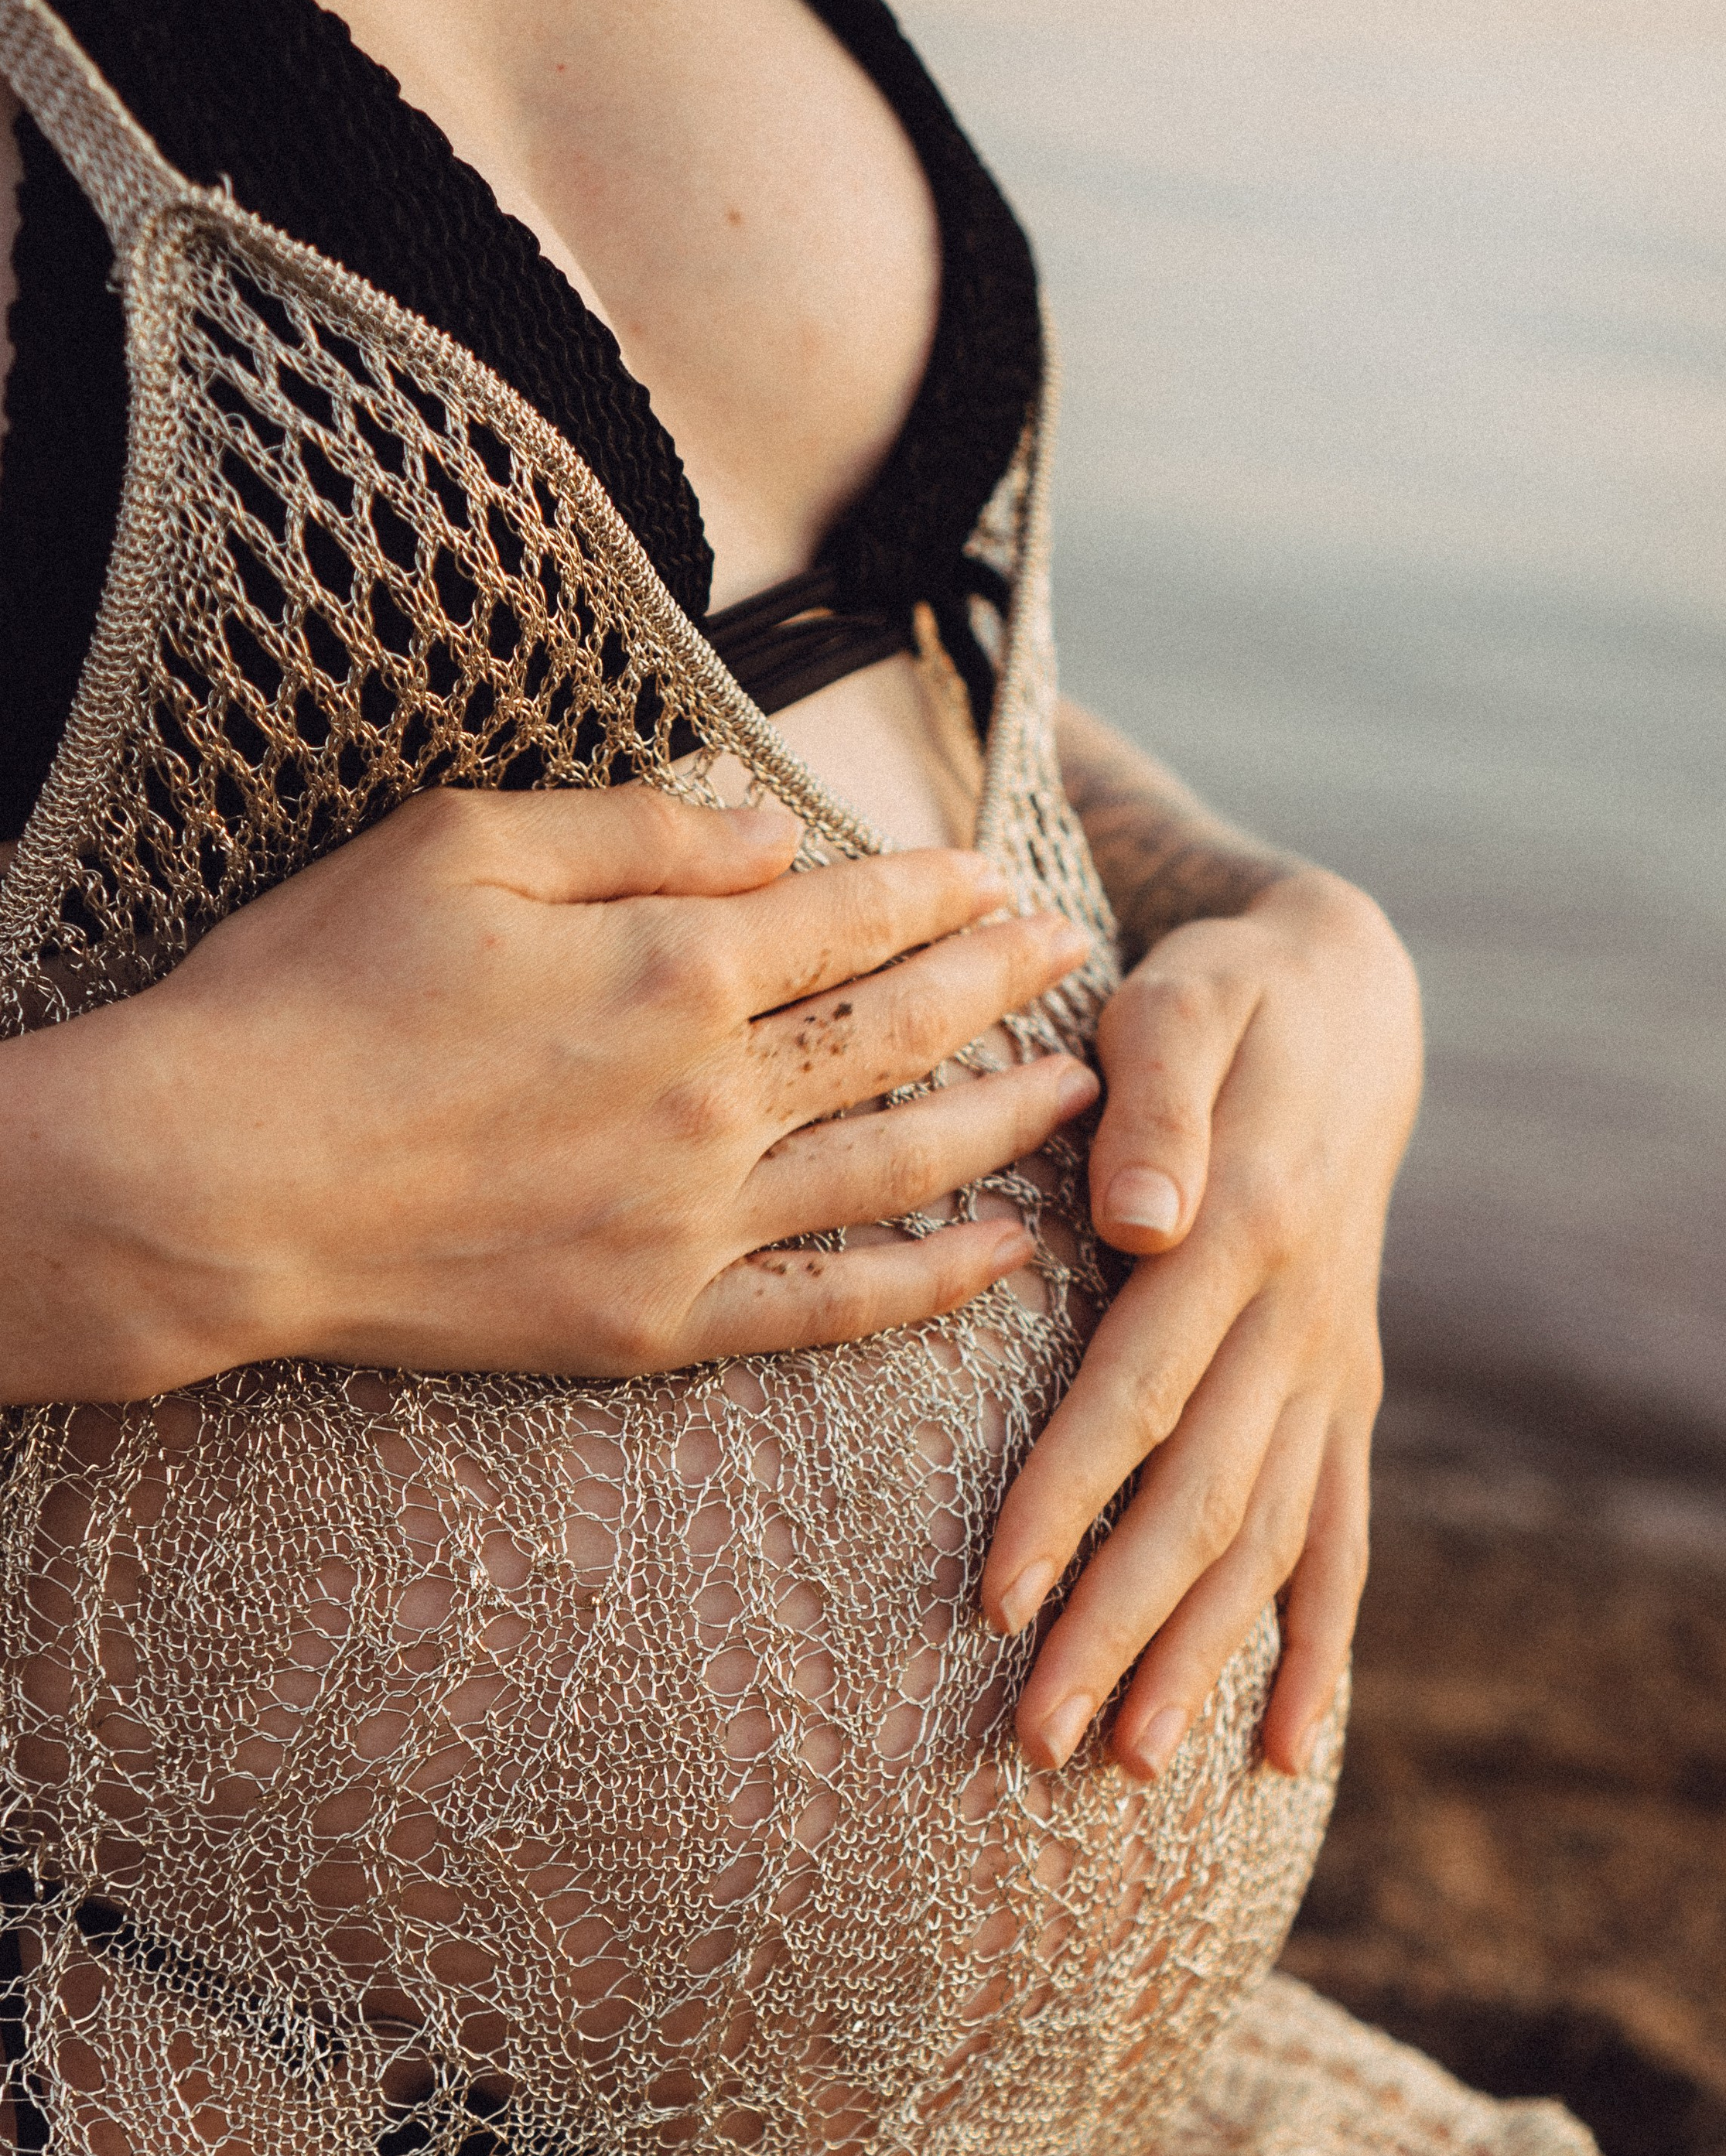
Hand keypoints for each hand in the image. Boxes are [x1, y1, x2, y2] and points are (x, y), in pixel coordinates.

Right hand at [0, 784, 1098, 1402]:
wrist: (211, 1187)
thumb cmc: (311, 995)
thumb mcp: (458, 845)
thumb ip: (636, 833)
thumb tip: (773, 836)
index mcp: (672, 967)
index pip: (853, 919)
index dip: (939, 893)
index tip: (1000, 876)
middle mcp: (712, 1099)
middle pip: (901, 1033)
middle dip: (1002, 985)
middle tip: (1075, 957)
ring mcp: (693, 1223)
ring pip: (896, 1166)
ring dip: (1003, 1123)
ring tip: (1084, 1091)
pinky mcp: (655, 1322)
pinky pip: (829, 1308)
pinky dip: (929, 1283)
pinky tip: (1005, 1253)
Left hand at [981, 868, 1421, 1780]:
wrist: (1356, 1008)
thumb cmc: (1225, 999)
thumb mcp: (1184, 1002)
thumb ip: (1156, 1096)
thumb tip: (1142, 1219)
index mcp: (1243, 1233)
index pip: (1139, 1390)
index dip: (1072, 1497)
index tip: (1000, 1599)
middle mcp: (1298, 1323)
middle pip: (1204, 1498)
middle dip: (1124, 1624)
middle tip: (1038, 1739)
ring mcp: (1330, 1370)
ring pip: (1270, 1540)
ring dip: (1207, 1658)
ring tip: (1134, 1766)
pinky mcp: (1344, 1396)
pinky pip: (1342, 1535)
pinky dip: (1321, 1645)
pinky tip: (1288, 1752)